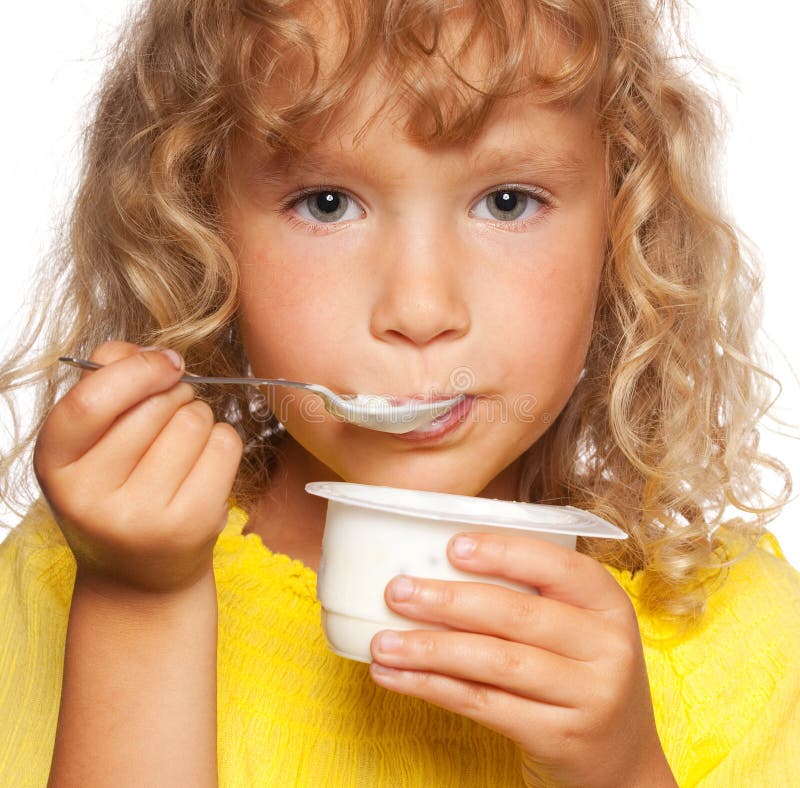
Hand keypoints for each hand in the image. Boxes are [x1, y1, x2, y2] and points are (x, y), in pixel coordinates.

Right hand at [34, 341, 242, 593]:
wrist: (137, 577)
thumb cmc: (115, 494)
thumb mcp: (90, 444)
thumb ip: (108, 385)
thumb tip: (151, 353)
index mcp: (56, 466)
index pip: (93, 401)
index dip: (136, 369)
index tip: (165, 361)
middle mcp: (92, 499)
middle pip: (157, 405)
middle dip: (174, 395)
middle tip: (169, 416)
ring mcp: (144, 516)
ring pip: (195, 420)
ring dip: (198, 418)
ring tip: (182, 446)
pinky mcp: (192, 525)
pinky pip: (226, 445)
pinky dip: (222, 441)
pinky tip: (203, 464)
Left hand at [369, 533, 675, 787]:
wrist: (621, 764)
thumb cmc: (580, 676)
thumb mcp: (578, 630)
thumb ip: (532, 596)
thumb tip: (441, 562)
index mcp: (609, 605)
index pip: (557, 566)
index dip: (504, 552)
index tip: (451, 547)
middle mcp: (607, 648)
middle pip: (517, 615)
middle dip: (449, 601)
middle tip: (397, 591)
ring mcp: (589, 697)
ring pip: (494, 662)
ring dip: (430, 649)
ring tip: (383, 642)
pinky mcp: (560, 738)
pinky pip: (484, 705)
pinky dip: (433, 688)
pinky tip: (397, 677)